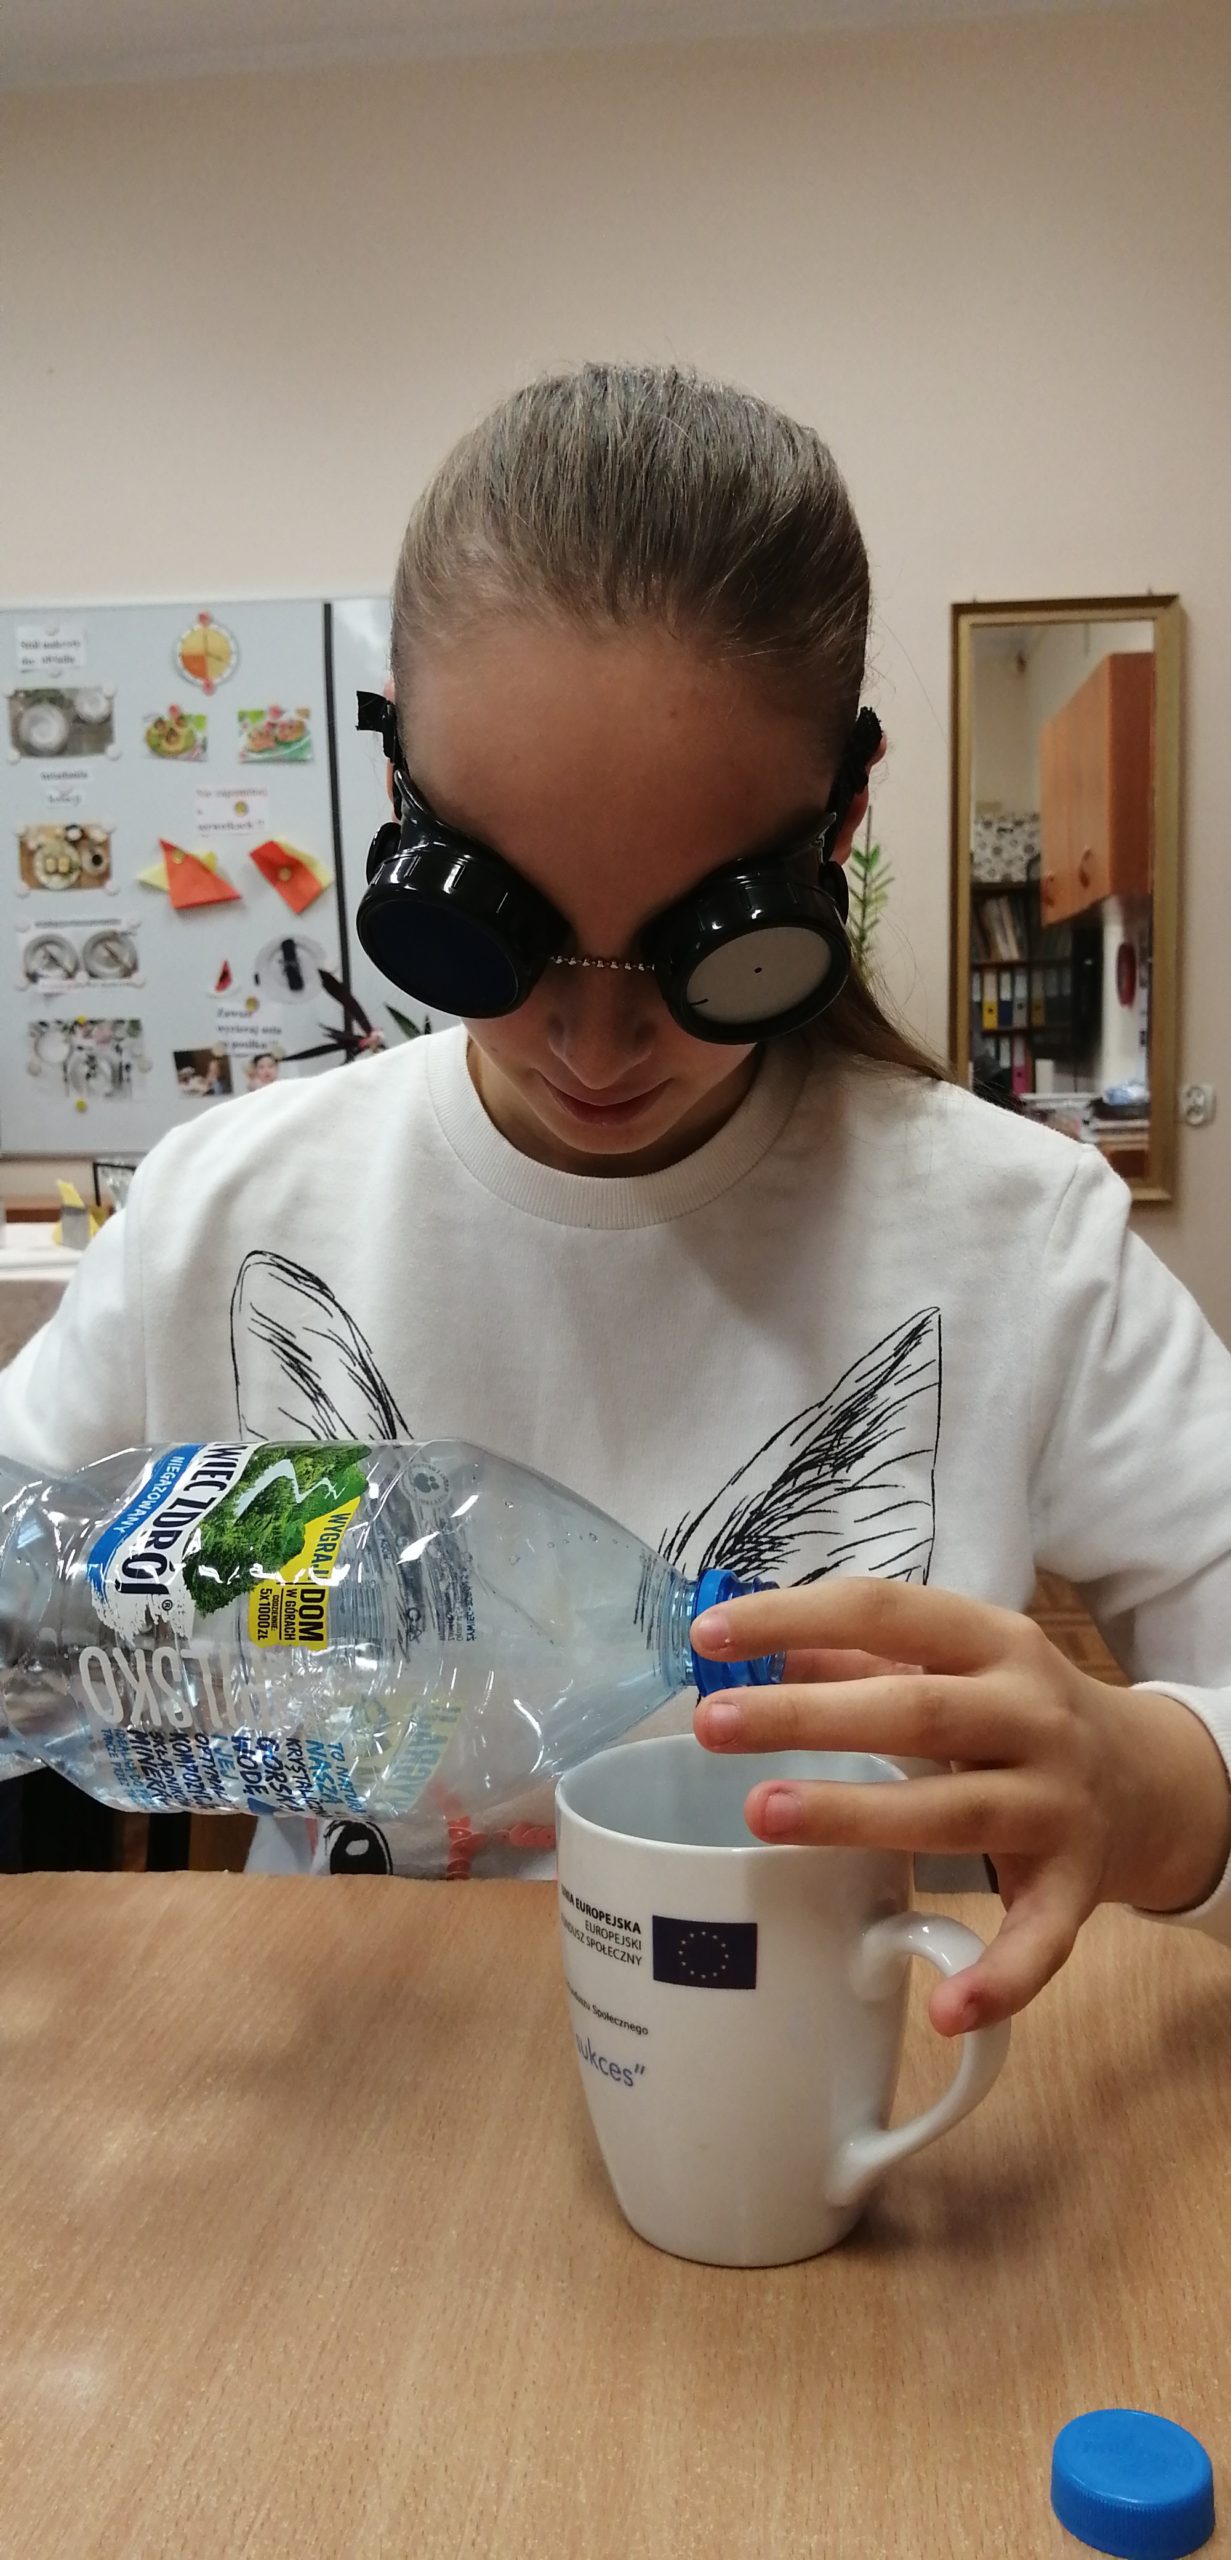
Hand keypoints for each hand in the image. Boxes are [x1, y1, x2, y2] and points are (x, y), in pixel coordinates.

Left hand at [691, 1580, 1230, 2034]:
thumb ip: (859, 1657)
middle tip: (713, 1725)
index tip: (711, 1634)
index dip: (795, 1618)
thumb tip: (757, 1648)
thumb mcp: (952, 1664)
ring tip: (761, 1815)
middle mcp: (1032, 1716)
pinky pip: (1038, 1940)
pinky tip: (942, 2006)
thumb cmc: (1014, 1712)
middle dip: (808, 1717)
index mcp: (993, 1644)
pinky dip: (997, 1976)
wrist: (1146, 1778)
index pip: (885, 1612)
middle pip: (916, 1712)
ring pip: (956, 1813)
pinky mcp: (1077, 1886)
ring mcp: (1058, 1803)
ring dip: (857, 1817)